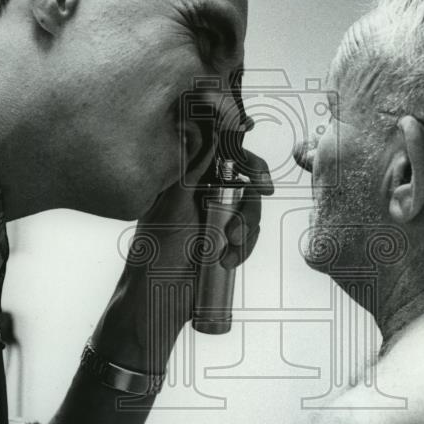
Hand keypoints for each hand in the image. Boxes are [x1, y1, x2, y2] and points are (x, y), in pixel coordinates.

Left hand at [91, 148, 272, 373]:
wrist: (161, 300)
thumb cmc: (159, 251)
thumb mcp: (177, 202)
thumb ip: (193, 165)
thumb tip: (201, 123)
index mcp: (185, 180)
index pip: (216, 149)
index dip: (234, 137)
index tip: (251, 127)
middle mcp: (202, 195)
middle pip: (242, 176)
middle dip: (253, 188)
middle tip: (264, 189)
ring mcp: (216, 220)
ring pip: (250, 207)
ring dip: (247, 227)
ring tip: (228, 249)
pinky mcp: (227, 242)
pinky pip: (250, 234)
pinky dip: (245, 246)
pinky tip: (228, 261)